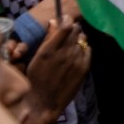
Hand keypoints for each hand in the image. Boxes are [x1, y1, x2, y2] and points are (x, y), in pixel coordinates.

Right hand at [16, 0, 90, 123]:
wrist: (43, 102)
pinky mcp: (84, 68)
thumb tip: (54, 21)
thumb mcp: (36, 57)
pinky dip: (83, 48)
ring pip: (83, 39)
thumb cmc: (35, 79)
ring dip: (78, 38)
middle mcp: (64, 53)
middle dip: (72, 28)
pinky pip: (88, 50)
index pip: (65, 26)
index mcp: (49, 50)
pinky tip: (76, 53)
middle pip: (76, 30)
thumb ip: (47, 39)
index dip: (67, 20)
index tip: (65, 20)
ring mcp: (76, 60)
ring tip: (71, 44)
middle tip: (68, 31)